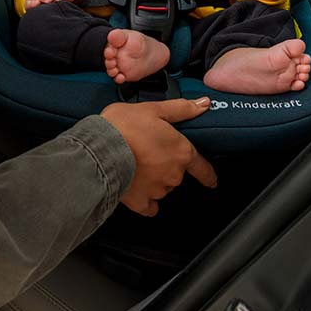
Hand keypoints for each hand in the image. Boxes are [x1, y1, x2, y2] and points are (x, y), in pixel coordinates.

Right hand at [101, 98, 217, 216]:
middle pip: (177, 174)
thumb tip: (203, 104)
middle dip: (166, 165)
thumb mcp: (153, 109)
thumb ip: (181, 109)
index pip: (203, 168)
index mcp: (181, 151)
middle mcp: (173, 173)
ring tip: (137, 164)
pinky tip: (137, 188)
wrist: (100, 149)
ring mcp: (158, 190)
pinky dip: (146, 199)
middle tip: (148, 151)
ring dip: (155, 179)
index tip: (210, 179)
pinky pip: (149, 206)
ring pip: (163, 187)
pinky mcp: (140, 201)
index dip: (208, 174)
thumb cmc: (124, 126)